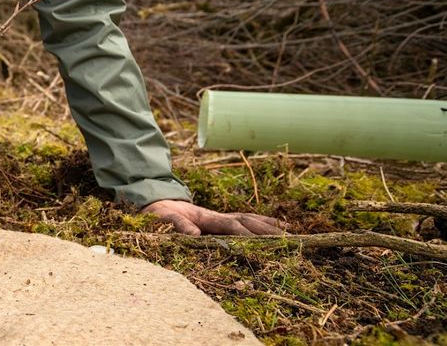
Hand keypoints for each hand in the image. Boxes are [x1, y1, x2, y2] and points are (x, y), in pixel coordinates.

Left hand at [142, 199, 286, 235]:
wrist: (156, 201)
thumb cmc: (159, 213)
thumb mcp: (163, 219)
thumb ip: (177, 225)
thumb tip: (194, 234)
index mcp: (207, 218)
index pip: (232, 226)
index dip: (246, 235)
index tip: (262, 246)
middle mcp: (218, 216)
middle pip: (247, 222)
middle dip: (267, 230)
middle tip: (289, 239)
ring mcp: (220, 218)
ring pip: (249, 220)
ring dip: (269, 226)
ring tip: (290, 233)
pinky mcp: (220, 221)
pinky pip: (244, 222)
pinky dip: (261, 224)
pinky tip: (275, 227)